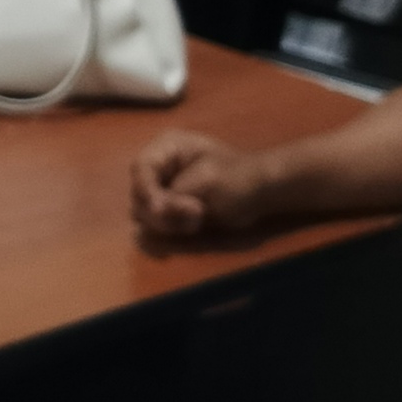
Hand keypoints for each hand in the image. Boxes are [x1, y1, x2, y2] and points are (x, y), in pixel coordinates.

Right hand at [130, 128, 261, 248]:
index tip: (160, 209)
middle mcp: (157, 174)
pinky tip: (173, 252)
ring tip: (198, 227)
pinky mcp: (165, 223)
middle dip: (163, 213)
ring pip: (142, 222)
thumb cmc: (241, 179)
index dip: (146, 190)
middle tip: (198, 216)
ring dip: (167, 230)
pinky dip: (160, 246)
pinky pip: (149, 239)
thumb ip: (176, 196)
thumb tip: (150, 217)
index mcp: (166, 149)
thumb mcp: (209, 180)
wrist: (262, 200)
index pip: (140, 168)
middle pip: (138, 199)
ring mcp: (159, 200)